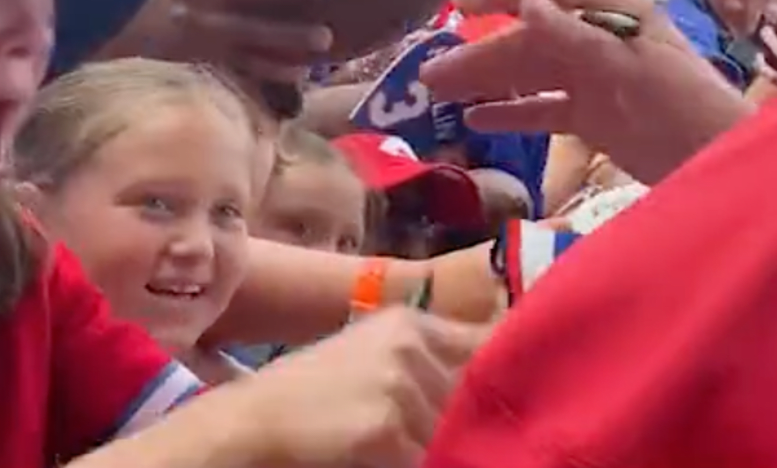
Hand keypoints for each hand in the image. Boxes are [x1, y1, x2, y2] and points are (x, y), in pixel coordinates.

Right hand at [246, 308, 483, 467]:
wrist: (258, 420)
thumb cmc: (318, 390)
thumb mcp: (374, 352)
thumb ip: (428, 358)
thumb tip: (490, 379)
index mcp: (410, 323)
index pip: (485, 340)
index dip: (504, 370)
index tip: (518, 391)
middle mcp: (409, 346)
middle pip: (472, 393)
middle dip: (471, 420)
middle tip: (468, 435)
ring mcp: (397, 385)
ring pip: (450, 431)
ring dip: (441, 448)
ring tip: (404, 444)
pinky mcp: (384, 428)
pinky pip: (424, 458)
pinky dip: (416, 465)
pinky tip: (390, 461)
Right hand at [420, 0, 749, 185]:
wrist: (720, 161)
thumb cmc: (684, 104)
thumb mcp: (631, 67)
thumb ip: (577, 38)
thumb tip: (525, 4)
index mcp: (612, 12)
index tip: (458, 8)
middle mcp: (598, 39)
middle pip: (529, 39)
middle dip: (480, 53)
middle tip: (429, 74)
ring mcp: (594, 79)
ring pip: (530, 75)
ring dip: (487, 82)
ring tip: (439, 95)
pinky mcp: (593, 117)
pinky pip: (543, 109)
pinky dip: (512, 112)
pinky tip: (477, 118)